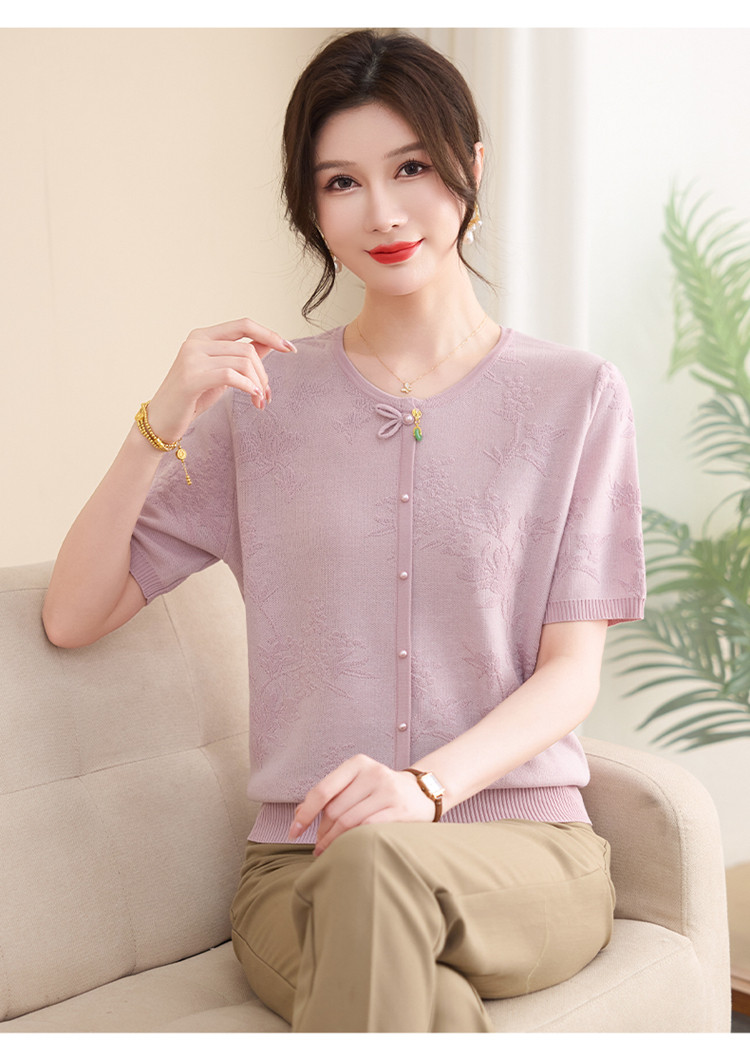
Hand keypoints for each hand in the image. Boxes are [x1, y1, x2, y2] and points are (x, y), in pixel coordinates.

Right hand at [146, 318, 296, 442]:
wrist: (162, 420)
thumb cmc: (192, 397)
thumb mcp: (222, 373)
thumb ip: (242, 357)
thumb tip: (271, 344)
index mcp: (203, 335)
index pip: (244, 324)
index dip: (270, 334)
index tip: (290, 349)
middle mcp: (196, 341)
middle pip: (248, 348)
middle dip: (264, 373)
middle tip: (266, 395)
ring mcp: (191, 357)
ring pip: (243, 361)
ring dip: (258, 385)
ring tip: (259, 402)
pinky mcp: (191, 377)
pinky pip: (231, 375)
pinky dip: (248, 387)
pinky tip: (254, 399)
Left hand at [289, 754, 434, 855]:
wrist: (422, 792)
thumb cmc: (380, 791)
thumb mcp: (357, 783)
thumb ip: (330, 795)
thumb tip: (298, 814)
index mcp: (357, 763)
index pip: (323, 789)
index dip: (305, 813)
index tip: (294, 830)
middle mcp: (373, 773)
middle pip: (334, 810)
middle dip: (320, 832)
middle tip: (316, 845)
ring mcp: (387, 791)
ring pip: (348, 822)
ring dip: (332, 841)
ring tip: (326, 850)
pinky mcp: (399, 810)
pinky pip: (367, 829)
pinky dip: (351, 841)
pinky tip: (345, 848)